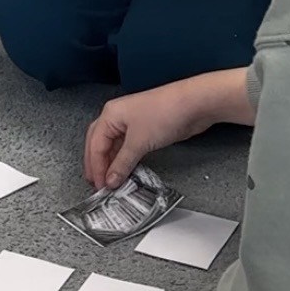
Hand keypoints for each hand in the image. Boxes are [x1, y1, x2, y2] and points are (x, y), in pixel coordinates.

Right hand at [83, 80, 201, 192]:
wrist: (194, 105)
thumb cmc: (163, 114)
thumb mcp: (139, 142)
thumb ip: (122, 163)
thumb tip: (110, 181)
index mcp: (110, 115)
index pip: (95, 145)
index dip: (96, 167)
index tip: (100, 186)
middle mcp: (117, 117)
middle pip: (99, 142)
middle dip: (96, 163)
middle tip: (97, 184)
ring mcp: (131, 123)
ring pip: (113, 145)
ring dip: (110, 163)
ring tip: (110, 181)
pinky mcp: (145, 130)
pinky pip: (128, 147)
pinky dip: (124, 159)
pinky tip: (124, 170)